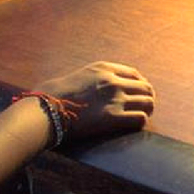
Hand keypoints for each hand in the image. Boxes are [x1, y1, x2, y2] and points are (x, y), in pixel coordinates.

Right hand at [35, 61, 155, 140]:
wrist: (45, 108)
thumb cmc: (55, 95)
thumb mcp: (80, 76)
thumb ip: (96, 78)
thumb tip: (102, 88)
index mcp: (105, 68)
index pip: (135, 74)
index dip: (140, 84)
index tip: (138, 93)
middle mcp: (114, 81)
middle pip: (146, 87)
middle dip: (147, 97)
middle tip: (144, 107)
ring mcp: (115, 98)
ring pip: (148, 102)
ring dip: (147, 110)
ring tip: (143, 116)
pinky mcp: (113, 117)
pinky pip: (140, 118)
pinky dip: (141, 122)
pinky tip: (135, 125)